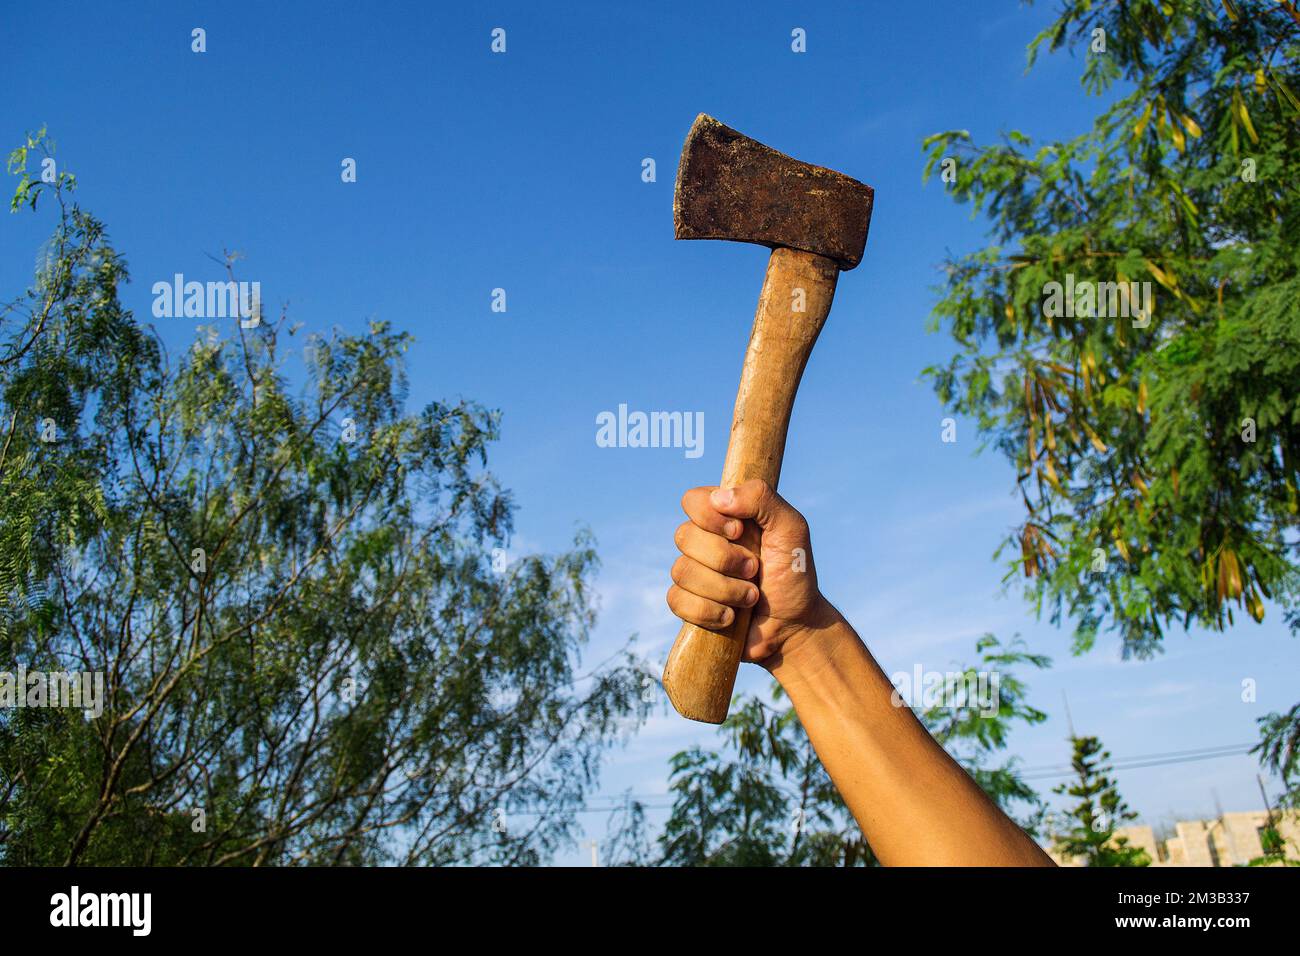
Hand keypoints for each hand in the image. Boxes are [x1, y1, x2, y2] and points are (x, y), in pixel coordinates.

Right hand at [666, 478, 835, 664]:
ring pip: (681, 571)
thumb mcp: (791, 529)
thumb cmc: (795, 573)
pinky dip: (708, 611)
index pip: (692, 500)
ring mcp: (695, 573)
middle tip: (755, 569)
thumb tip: (718, 498)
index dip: (709, 517)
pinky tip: (731, 617)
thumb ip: (762, 498)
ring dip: (723, 589)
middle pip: (684, 536)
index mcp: (725, 517)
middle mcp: (705, 541)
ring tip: (751, 597)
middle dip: (723, 559)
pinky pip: (676, 600)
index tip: (739, 531)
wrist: (795, 626)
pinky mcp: (689, 604)